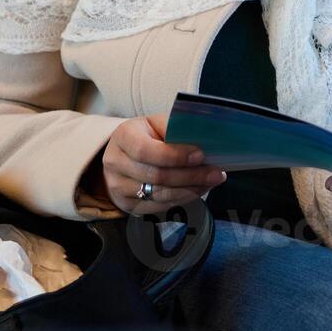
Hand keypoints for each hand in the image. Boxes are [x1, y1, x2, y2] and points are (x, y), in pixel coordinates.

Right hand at [102, 114, 226, 215]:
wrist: (123, 156)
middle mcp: (115, 163)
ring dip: (191, 189)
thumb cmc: (146, 136)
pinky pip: (160, 206)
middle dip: (190, 176)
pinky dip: (183, 199)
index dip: (174, 156)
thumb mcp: (156, 124)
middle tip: (216, 173)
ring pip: (160, 194)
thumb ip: (176, 129)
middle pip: (156, 176)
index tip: (200, 155)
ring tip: (212, 181)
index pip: (145, 151)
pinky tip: (198, 190)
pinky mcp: (127, 204)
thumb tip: (206, 137)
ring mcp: (118, 187)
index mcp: (123, 136)